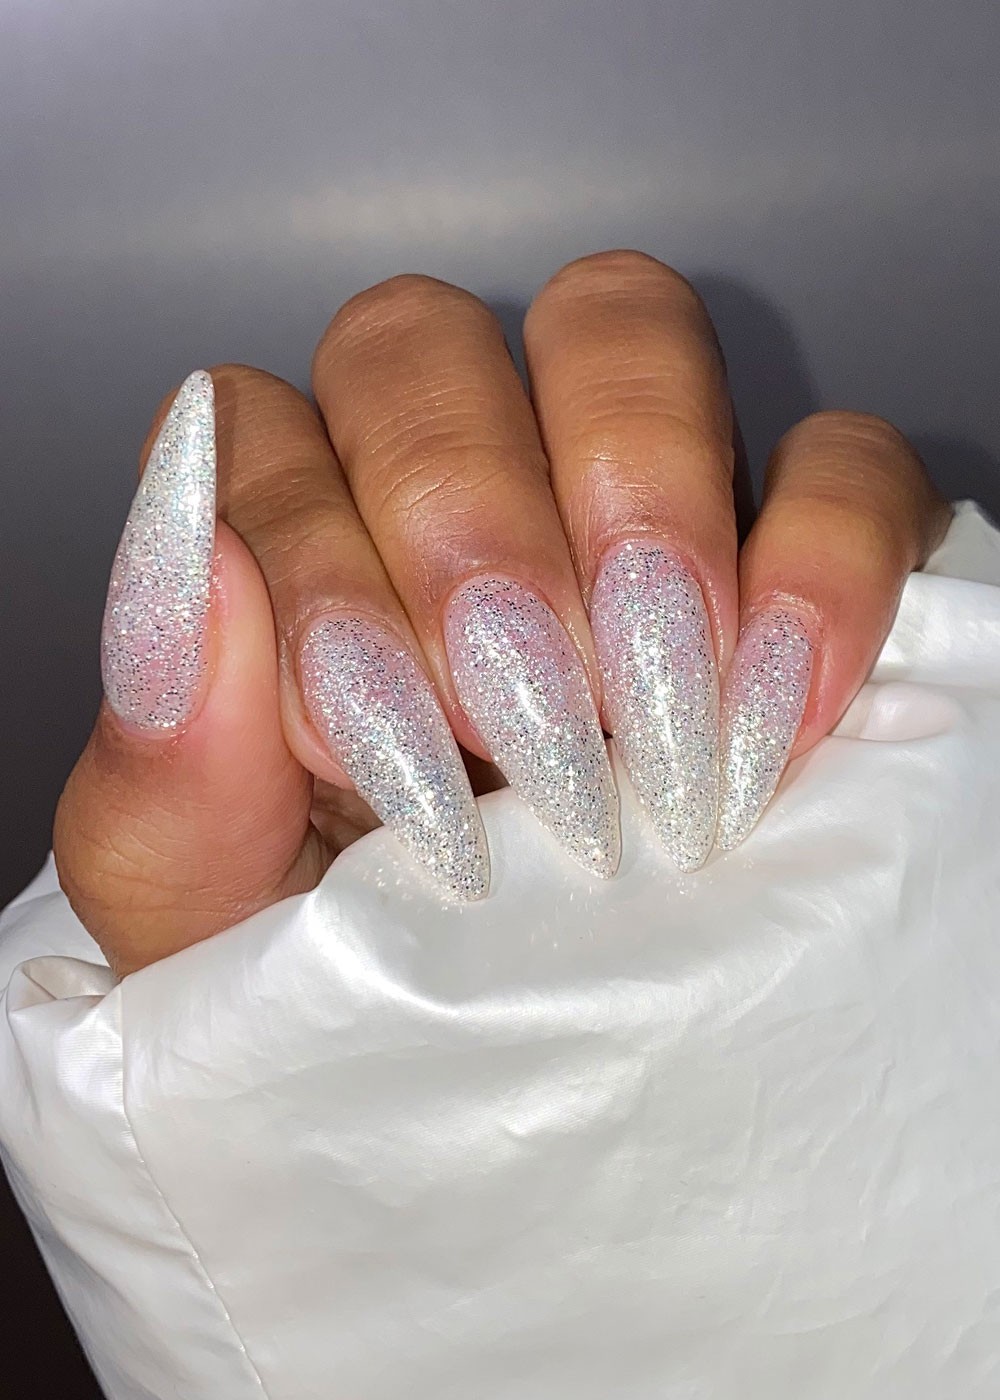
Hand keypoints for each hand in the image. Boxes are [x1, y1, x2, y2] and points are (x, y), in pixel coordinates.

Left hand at [54, 251, 949, 973]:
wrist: (476, 1070)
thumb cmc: (323, 965)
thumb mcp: (206, 901)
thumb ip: (167, 746)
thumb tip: (199, 556)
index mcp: (282, 544)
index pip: (260, 425)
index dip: (311, 558)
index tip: (364, 743)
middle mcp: (441, 480)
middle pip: (421, 339)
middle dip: (467, 521)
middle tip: (514, 716)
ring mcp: (617, 494)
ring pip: (621, 329)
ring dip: (637, 500)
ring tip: (649, 709)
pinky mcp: (787, 547)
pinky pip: (839, 461)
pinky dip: (825, 558)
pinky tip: (786, 708)